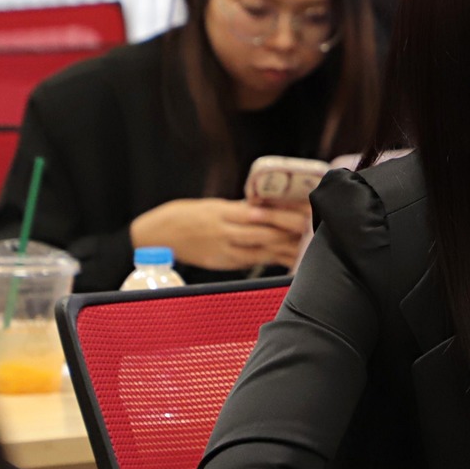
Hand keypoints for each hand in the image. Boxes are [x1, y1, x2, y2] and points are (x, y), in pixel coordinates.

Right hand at [128, 198, 308, 271]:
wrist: (156, 236)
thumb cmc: (186, 216)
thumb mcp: (213, 205)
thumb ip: (240, 208)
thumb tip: (267, 206)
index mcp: (223, 212)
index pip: (259, 212)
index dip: (283, 214)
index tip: (302, 212)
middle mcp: (224, 231)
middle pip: (263, 232)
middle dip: (289, 231)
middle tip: (312, 228)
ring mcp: (224, 250)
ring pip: (260, 250)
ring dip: (285, 248)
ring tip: (306, 245)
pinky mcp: (223, 263)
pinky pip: (251, 262)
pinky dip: (271, 261)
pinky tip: (287, 261)